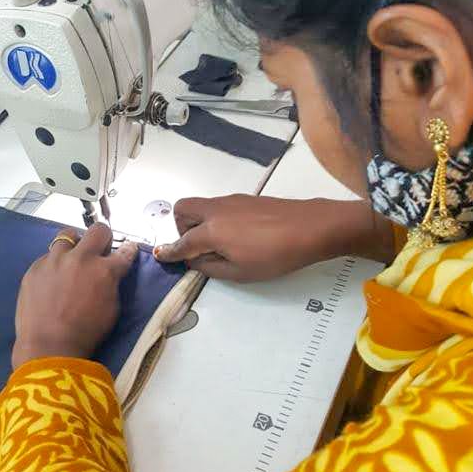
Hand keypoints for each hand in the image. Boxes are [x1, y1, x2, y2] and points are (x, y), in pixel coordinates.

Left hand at [12, 224, 138, 368]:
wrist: (49, 346)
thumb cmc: (86, 333)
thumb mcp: (111, 309)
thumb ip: (112, 284)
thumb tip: (110, 274)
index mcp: (104, 270)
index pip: (124, 251)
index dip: (127, 251)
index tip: (126, 251)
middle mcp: (81, 258)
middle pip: (98, 231)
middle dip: (102, 238)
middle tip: (99, 252)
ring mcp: (55, 260)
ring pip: (67, 235)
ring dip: (73, 246)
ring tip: (70, 261)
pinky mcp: (35, 268)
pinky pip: (47, 257)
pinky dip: (53, 264)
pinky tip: (51, 280)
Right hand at [154, 195, 392, 281]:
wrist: (311, 228)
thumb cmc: (276, 256)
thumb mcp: (241, 272)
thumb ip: (211, 267)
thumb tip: (196, 260)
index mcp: (211, 231)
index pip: (183, 242)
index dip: (170, 252)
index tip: (161, 256)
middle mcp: (216, 210)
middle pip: (183, 209)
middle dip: (181, 228)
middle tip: (195, 247)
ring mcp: (232, 201)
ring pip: (202, 205)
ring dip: (199, 222)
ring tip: (219, 245)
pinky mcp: (247, 199)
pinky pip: (220, 206)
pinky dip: (216, 219)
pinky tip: (238, 235)